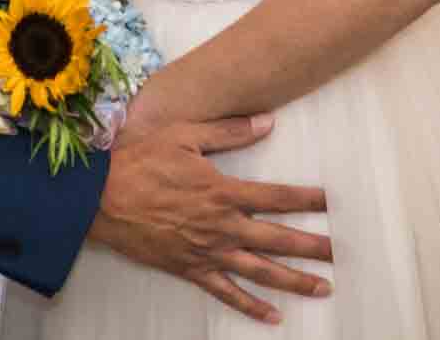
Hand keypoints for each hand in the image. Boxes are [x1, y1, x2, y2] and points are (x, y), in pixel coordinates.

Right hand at [87, 113, 331, 324]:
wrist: (99, 198)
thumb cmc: (139, 161)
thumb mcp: (184, 135)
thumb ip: (228, 131)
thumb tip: (268, 122)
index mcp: (223, 191)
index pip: (276, 196)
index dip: (307, 198)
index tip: (333, 201)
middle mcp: (221, 226)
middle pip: (277, 238)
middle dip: (312, 246)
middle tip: (341, 254)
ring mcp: (207, 251)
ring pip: (260, 270)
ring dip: (293, 280)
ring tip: (322, 287)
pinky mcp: (189, 269)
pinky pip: (226, 292)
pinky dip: (250, 307)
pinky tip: (273, 317)